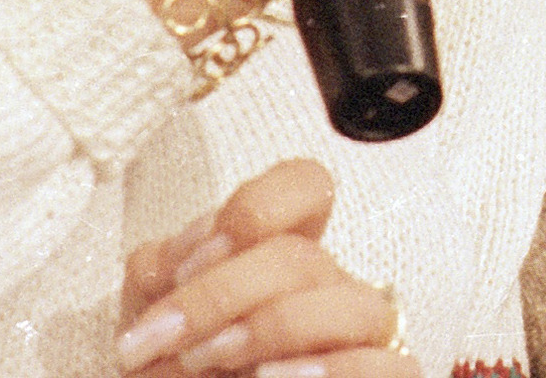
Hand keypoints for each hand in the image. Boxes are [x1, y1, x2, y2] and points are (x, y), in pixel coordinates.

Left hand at [117, 159, 415, 377]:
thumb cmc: (179, 365)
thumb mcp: (156, 313)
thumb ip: (158, 274)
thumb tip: (173, 265)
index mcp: (283, 252)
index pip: (307, 186)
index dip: (256, 207)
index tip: (184, 266)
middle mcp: (330, 286)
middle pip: (304, 257)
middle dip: (221, 294)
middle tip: (165, 335)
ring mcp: (360, 336)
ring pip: (354, 307)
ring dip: (271, 328)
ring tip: (204, 361)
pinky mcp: (384, 377)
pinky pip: (390, 366)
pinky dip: (331, 370)